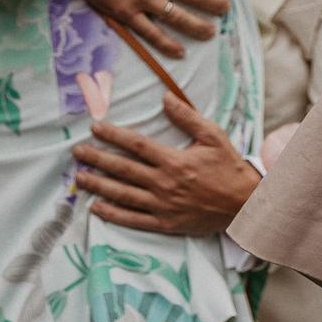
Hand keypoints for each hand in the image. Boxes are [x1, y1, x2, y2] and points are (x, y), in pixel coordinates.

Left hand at [72, 91, 263, 236]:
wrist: (244, 205)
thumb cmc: (228, 168)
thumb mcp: (213, 136)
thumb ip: (187, 117)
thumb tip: (165, 97)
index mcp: (174, 160)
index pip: (136, 145)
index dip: (113, 136)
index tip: (95, 128)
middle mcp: (164, 183)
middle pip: (123, 170)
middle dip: (97, 159)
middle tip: (77, 153)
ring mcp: (163, 206)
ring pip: (123, 195)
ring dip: (98, 186)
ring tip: (79, 178)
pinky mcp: (165, 224)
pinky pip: (133, 219)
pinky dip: (113, 214)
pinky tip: (96, 208)